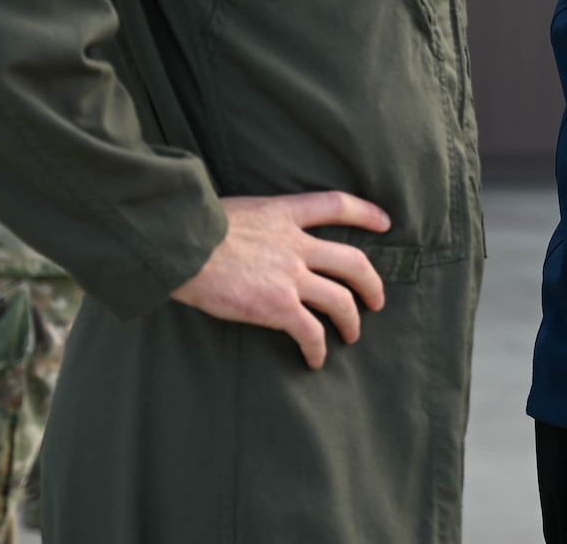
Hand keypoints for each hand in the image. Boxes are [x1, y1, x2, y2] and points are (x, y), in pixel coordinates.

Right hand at [171, 191, 390, 368]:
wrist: (181, 245)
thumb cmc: (193, 227)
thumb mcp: (235, 210)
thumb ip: (256, 224)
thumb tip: (249, 237)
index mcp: (284, 214)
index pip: (336, 206)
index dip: (366, 214)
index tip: (385, 223)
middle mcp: (296, 244)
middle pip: (352, 262)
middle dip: (371, 282)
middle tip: (377, 299)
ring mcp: (291, 276)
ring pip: (341, 300)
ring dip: (352, 320)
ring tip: (352, 334)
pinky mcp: (278, 307)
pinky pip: (311, 332)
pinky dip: (318, 348)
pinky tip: (315, 360)